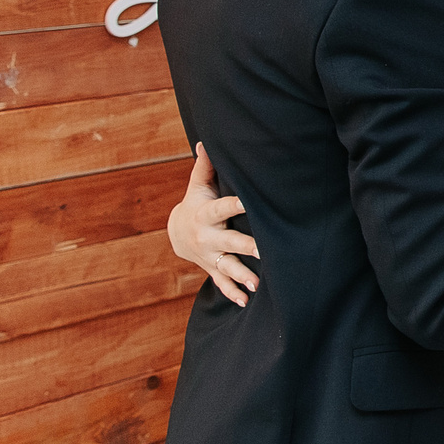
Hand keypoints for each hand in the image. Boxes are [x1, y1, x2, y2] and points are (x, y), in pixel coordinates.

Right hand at [167, 143, 258, 308]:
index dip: (236, 204)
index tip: (251, 202)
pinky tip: (247, 302)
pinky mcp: (212, 268)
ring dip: (242, 276)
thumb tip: (206, 141)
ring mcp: (209, 255)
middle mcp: (208, 237)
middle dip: (246, 248)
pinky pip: (222, 283)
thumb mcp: (198, 185)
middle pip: (229, 242)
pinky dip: (233, 293)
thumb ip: (206, 166)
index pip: (223, 208)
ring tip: (257, 284)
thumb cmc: (197, 202)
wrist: (178, 232)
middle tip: (265, 251)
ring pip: (227, 267)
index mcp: (206, 214)